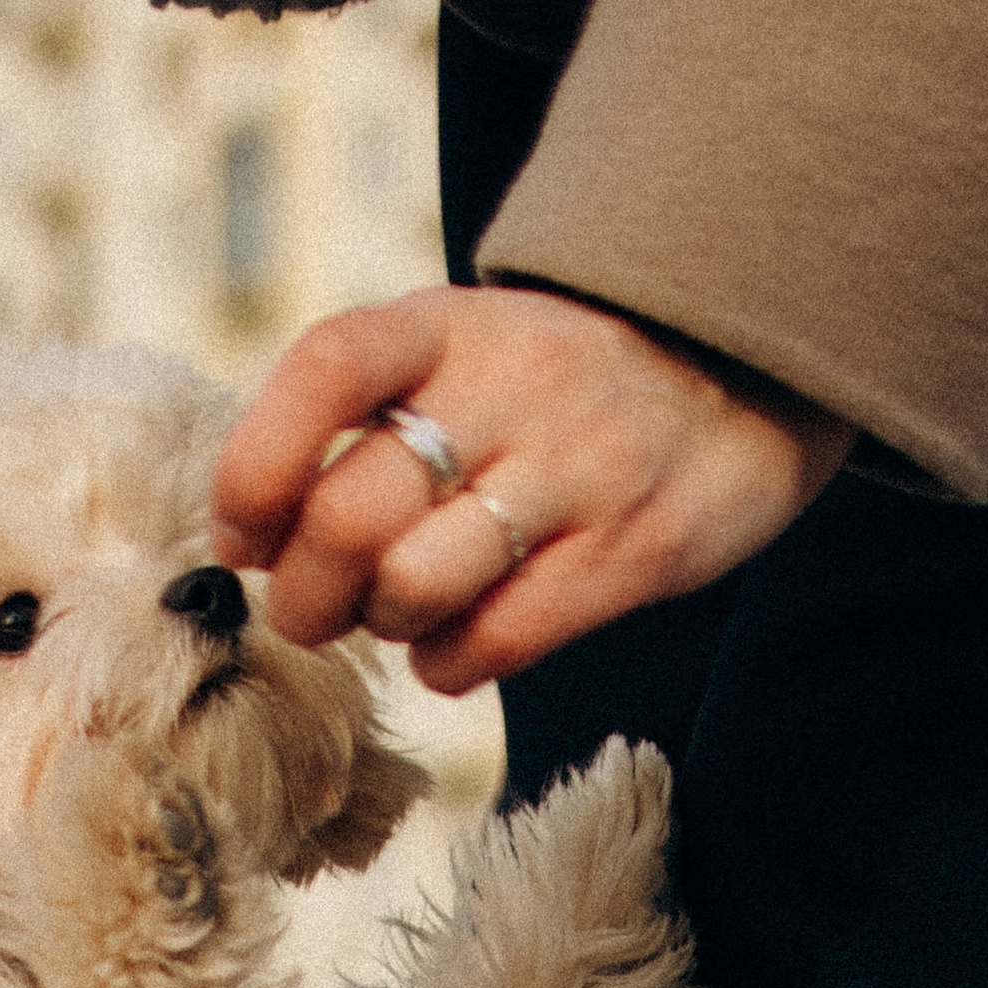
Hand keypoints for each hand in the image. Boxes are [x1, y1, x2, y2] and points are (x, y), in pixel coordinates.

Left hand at [212, 286, 853, 692]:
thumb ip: (366, 415)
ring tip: (399, 613)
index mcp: (448, 325)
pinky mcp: (630, 554)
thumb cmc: (559, 385)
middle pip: (350, 513)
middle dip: (305, 592)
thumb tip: (255, 536)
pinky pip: (492, 642)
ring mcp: (575, 471)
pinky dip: (447, 662)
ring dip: (382, 625)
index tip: (240, 535)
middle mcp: (510, 387)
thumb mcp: (463, 349)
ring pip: (414, 586)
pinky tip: (458, 641)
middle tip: (312, 609)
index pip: (322, 374)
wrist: (747, 370)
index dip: (254, 469)